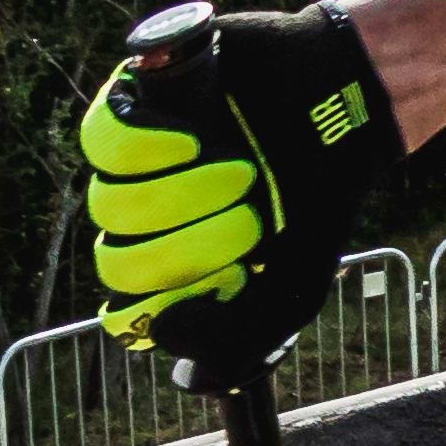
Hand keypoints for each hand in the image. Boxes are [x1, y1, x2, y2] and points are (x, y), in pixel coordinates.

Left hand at [83, 3, 402, 366]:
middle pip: (118, 258)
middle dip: (191, 245)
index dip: (169, 301)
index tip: (228, 278)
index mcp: (176, 262)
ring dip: (180, 194)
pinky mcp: (131, 99)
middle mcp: (148, 215)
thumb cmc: (317, 200)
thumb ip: (238, 339)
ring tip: (236, 170)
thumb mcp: (292, 291)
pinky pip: (103, 137)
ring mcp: (135, 160)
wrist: (343, 110)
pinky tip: (194, 142)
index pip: (131, 303)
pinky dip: (147, 147)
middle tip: (249, 218)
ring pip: (109, 203)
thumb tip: (166, 346)